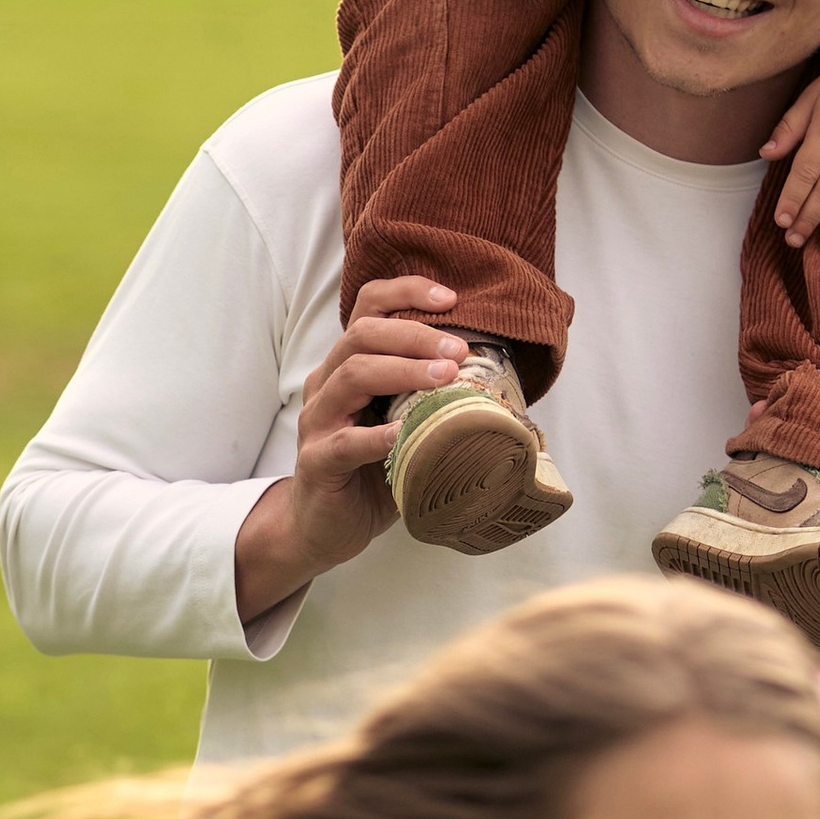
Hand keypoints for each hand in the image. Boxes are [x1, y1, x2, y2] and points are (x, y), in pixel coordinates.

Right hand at [234, 276, 467, 625]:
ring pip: (351, 375)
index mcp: (348, 366)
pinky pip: (344, 442)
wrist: (323, 526)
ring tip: (443, 378)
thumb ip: (434, 400)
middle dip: (414, 334)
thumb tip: (502, 382)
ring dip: (402, 371)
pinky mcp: (317, 462)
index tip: (451, 298)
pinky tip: (403, 435)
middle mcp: (327, 384)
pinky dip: (376, 436)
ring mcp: (318, 422)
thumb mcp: (406, 426)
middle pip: (362, 335)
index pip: (368, 308)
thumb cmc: (371, 472)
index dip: (406, 292)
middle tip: (458, 349)